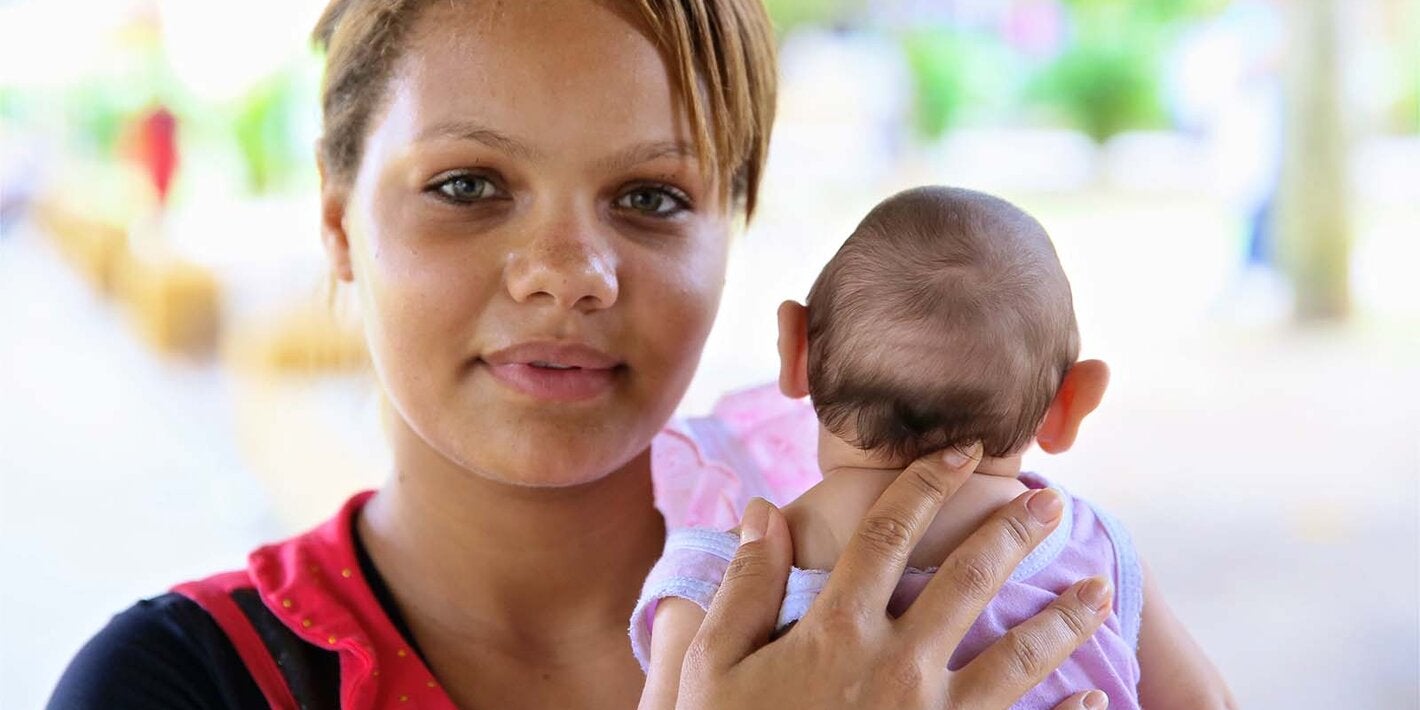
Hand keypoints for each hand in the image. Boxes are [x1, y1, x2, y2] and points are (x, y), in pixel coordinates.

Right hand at [677, 443, 1112, 708]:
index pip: (889, 535)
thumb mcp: (714, 666)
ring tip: (1097, 591)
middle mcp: (896, 666)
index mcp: (837, 630)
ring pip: (1016, 659)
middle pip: (969, 581)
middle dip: (1014, 534)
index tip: (962, 450)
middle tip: (1053, 503)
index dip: (927, 484)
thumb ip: (745, 587)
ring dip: (1063, 621)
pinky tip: (1097, 697)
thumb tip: (761, 511)